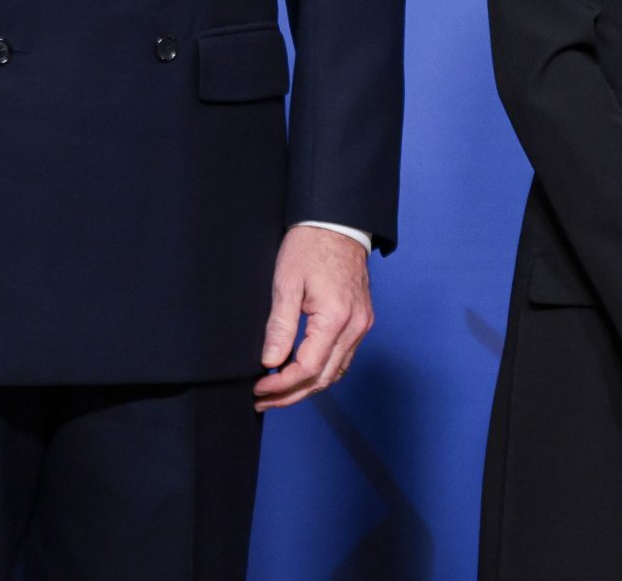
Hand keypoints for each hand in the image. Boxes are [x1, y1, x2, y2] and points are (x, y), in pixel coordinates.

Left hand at [254, 226, 373, 411]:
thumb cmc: (310, 246)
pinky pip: (343, 358)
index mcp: (336, 318)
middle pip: (324, 378)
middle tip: (263, 400)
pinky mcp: (362, 320)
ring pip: (336, 372)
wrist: (338, 223)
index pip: (308, 368)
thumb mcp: (286, 283)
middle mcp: (355, 326)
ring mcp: (362, 324)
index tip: (258, 388)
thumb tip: (270, 362)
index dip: (281, 385)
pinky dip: (322, 371)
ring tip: (278, 392)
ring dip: (307, 387)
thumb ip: (280, 326)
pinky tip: (301, 372)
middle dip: (291, 394)